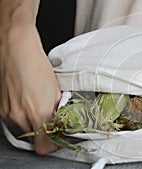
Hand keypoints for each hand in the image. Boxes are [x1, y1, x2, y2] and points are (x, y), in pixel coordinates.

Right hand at [0, 26, 60, 153]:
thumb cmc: (37, 66)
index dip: (54, 144)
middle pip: (35, 139)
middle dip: (45, 132)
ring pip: (24, 131)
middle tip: (52, 120)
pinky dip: (23, 117)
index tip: (58, 137)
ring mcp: (9, 114)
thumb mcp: (56, 91)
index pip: (44, 147)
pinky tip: (29, 103)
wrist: (16, 50)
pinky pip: (14, 122)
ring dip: (34, 124)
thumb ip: (58, 112)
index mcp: (39, 114)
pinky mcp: (2, 109)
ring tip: (40, 108)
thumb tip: (61, 123)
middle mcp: (21, 117)